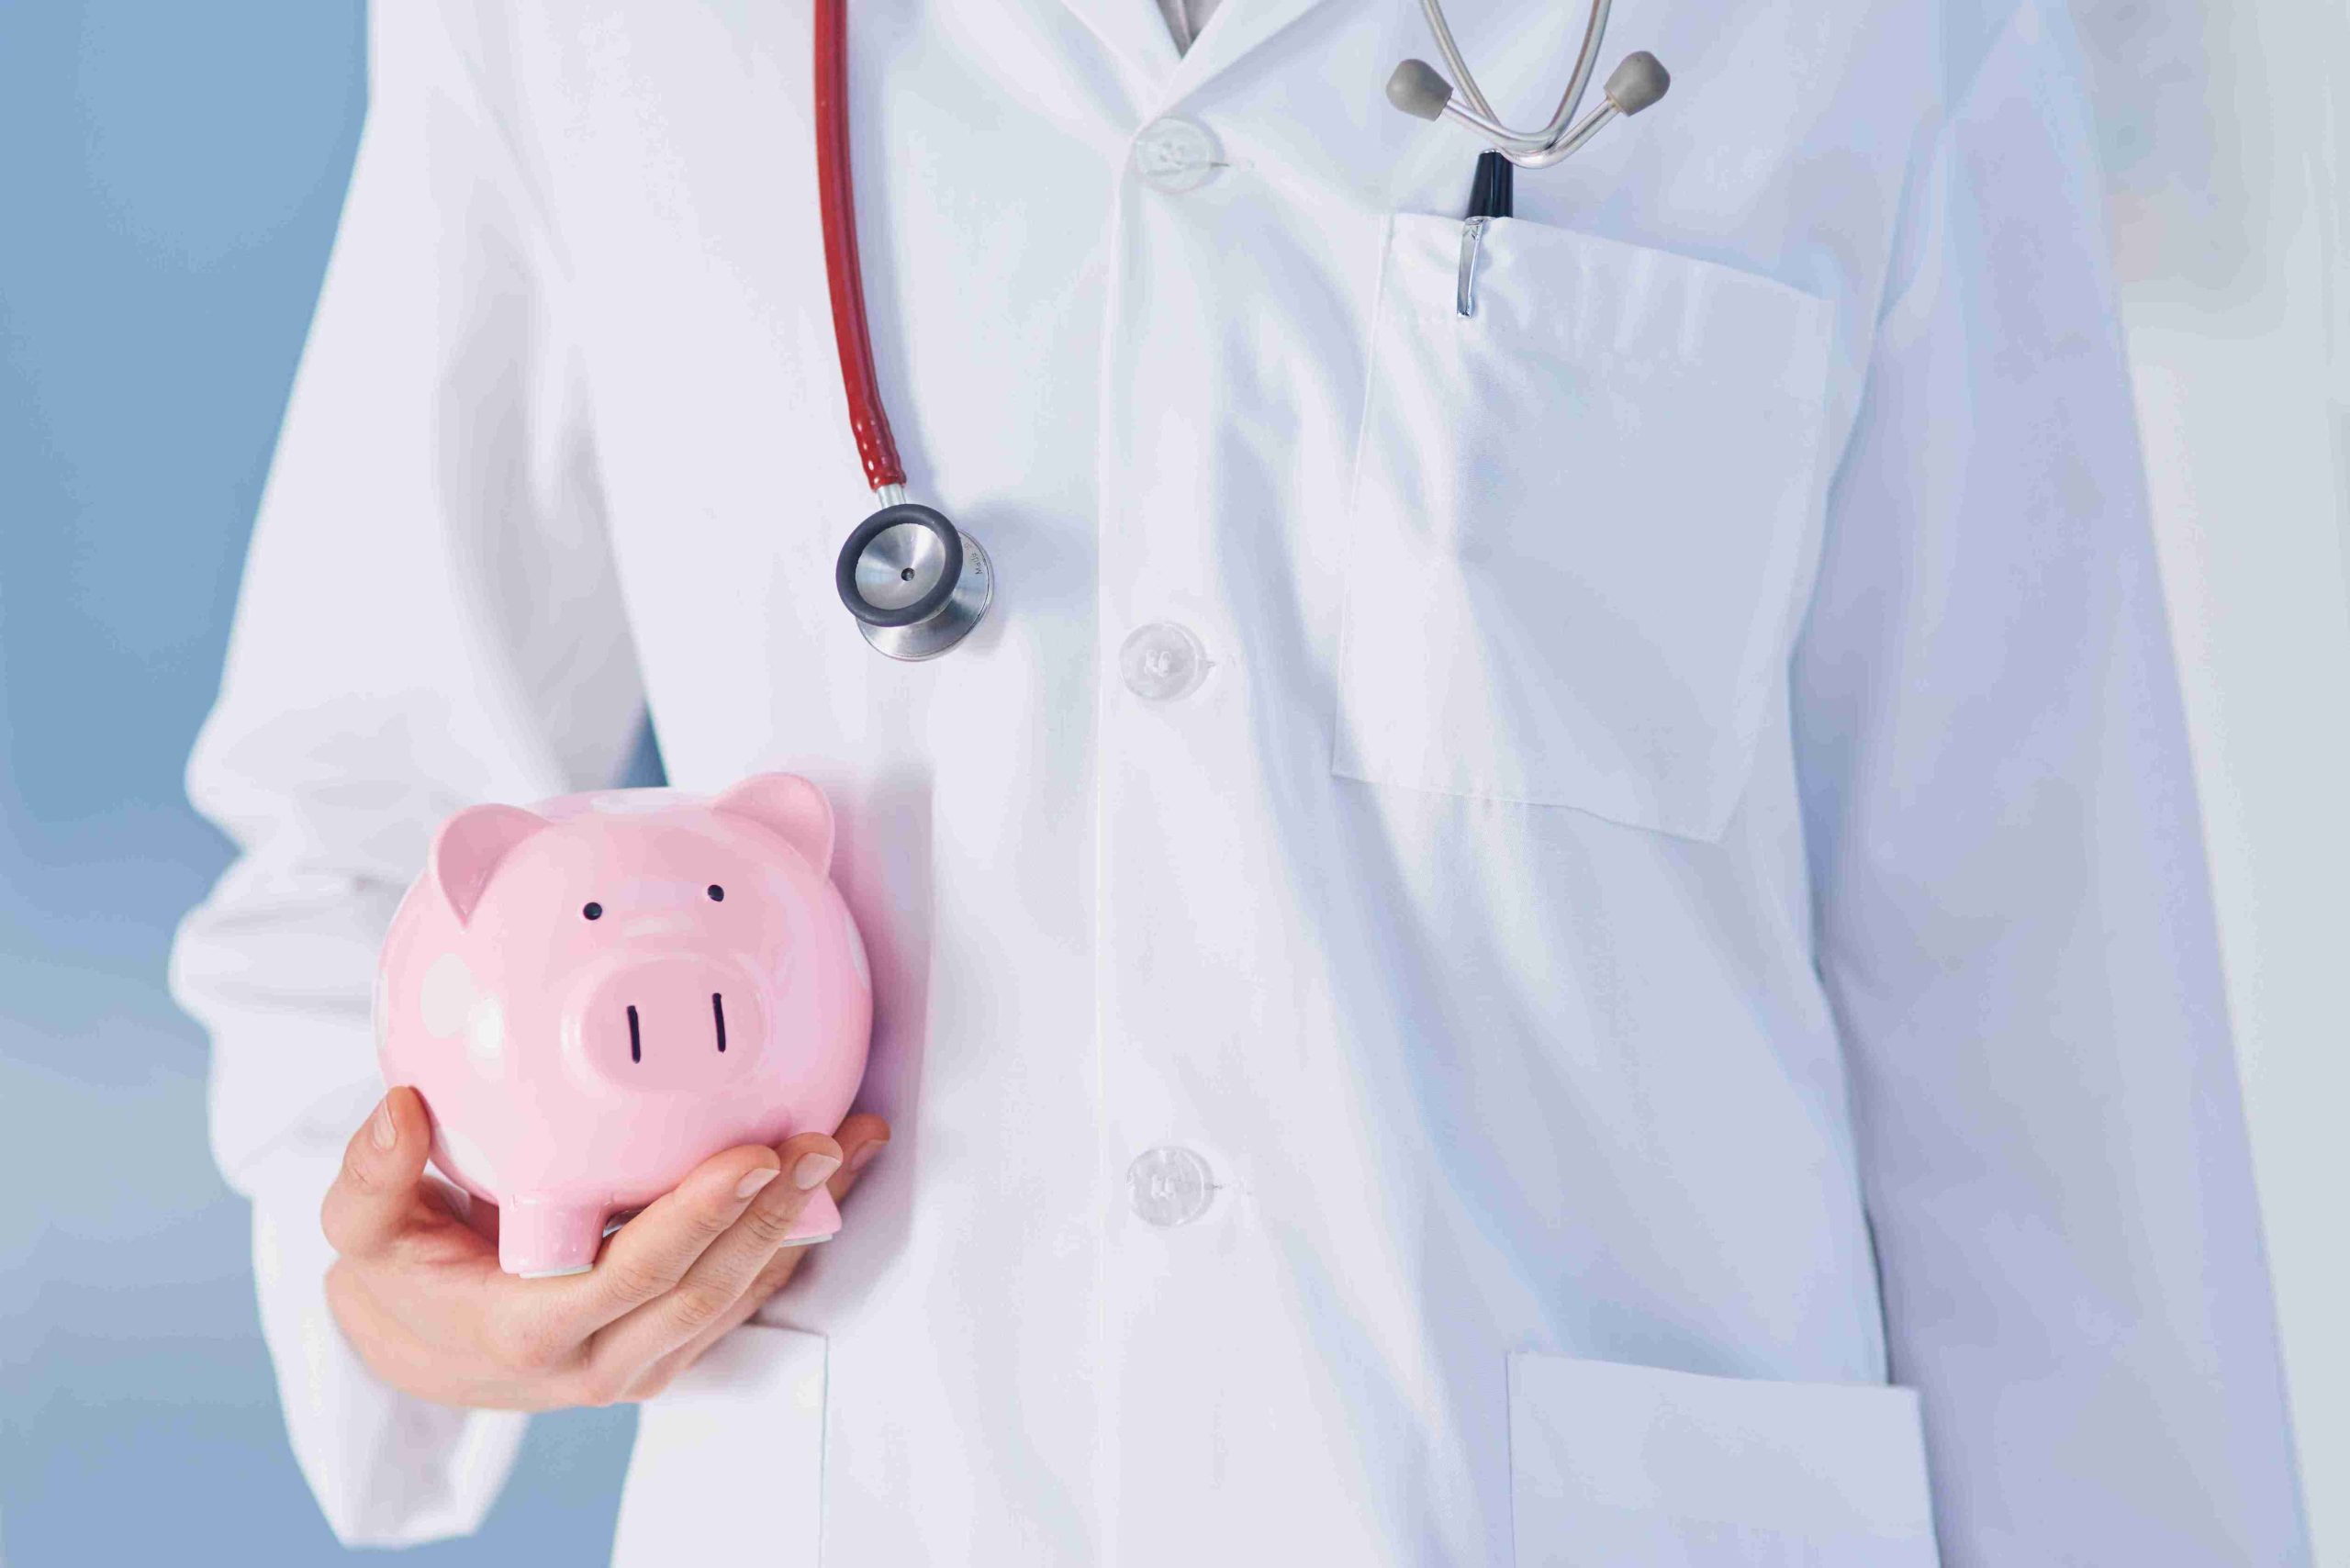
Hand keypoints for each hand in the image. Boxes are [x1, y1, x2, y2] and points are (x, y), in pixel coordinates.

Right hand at [320, 1086, 888, 1408]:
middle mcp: (600, 1358)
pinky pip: (752, 1291)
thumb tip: (398, 1109)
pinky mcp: (676, 1343)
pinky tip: (837, 1171)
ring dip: (807, 1217)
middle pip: (710, 1289)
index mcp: (532, 1329)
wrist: (422, 1346)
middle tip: (822, 1138)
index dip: (695, 1220)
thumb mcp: (360, 1229)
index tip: (747, 1156)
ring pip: (745, 1293)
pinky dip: (799, 1229)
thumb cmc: (402, 1277)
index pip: (630, 1277)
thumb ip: (370, 1173)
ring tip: (854, 1141)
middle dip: (774, 1212)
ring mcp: (647, 1358)